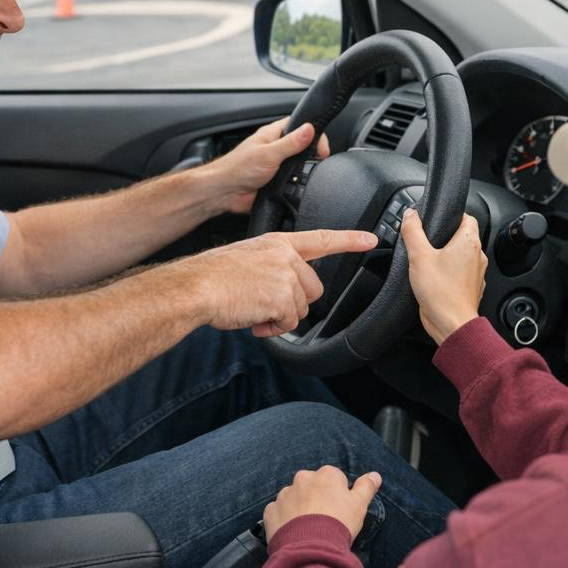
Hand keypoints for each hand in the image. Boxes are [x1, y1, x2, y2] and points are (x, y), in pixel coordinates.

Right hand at [182, 228, 376, 337]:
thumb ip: (271, 266)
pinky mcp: (283, 298)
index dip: (350, 240)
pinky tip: (254, 320)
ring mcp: (286, 277)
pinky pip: (289, 323)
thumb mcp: (247, 257)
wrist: (196, 286)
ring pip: (301, 308)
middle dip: (294, 303)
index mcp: (278, 243)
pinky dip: (273, 328)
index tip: (372, 239)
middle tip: (265, 305)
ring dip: (280, 317)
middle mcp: (286, 256)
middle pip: (313, 288)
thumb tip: (280, 289)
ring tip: (254, 310)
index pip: (322, 239)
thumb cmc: (212, 275)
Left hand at [207, 117, 331, 215]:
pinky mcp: (276, 181)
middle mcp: (276, 148)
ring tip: (306, 174)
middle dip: (312, 154)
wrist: (224, 193)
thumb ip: (291, 143)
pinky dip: (297, 185)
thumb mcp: (269, 154)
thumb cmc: (237, 169)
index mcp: (273, 134)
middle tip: (319, 161)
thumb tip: (309, 129)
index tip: (322, 148)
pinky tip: (298, 187)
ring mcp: (277, 164)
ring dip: (304, 171)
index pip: (300, 125)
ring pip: (299, 165)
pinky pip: (293, 181)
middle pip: (303, 146)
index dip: (314, 133)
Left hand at [263, 465, 381, 543]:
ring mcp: (285, 494)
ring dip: (300, 508)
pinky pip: (278, 512)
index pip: (334, 478)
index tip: (340, 510)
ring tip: (309, 529)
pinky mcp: (271, 510)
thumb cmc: (338, 524)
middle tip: (324, 520)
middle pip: (312, 485)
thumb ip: (366, 487)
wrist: (310, 549)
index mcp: (326, 474)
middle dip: (317, 498)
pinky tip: (294, 532)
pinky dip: (284, 519)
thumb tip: (375, 475)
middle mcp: (303, 478)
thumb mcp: (359, 505)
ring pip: (294, 498)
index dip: (338, 495)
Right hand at [401, 210, 486, 344]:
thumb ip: (413, 232)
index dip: (453, 216)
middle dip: (447, 238)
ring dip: (448, 256)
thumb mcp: (419, 256)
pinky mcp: (471, 288)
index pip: (468, 218)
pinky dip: (451, 273)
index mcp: (469, 242)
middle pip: (464, 237)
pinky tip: (436, 279)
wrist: (452, 324)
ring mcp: (477, 274)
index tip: (438, 220)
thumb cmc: (441, 293)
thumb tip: (410, 215)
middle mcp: (478, 256)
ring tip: (430, 261)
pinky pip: (462, 274)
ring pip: (463, 257)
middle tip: (428, 242)